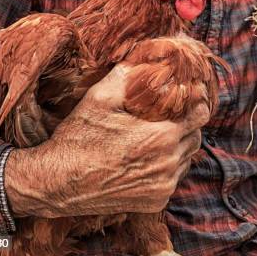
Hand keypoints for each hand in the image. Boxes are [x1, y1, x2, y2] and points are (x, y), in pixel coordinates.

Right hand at [5, 64, 208, 217]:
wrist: (56, 183)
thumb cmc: (78, 137)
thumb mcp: (100, 97)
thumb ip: (129, 73)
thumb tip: (149, 54)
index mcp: (162, 136)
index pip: (201, 114)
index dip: (197, 101)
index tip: (191, 94)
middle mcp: (168, 164)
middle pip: (196, 136)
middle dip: (187, 123)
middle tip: (170, 115)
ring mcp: (163, 185)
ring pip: (186, 158)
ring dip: (178, 145)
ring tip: (156, 136)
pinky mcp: (155, 201)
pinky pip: (173, 178)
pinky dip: (167, 167)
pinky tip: (147, 158)